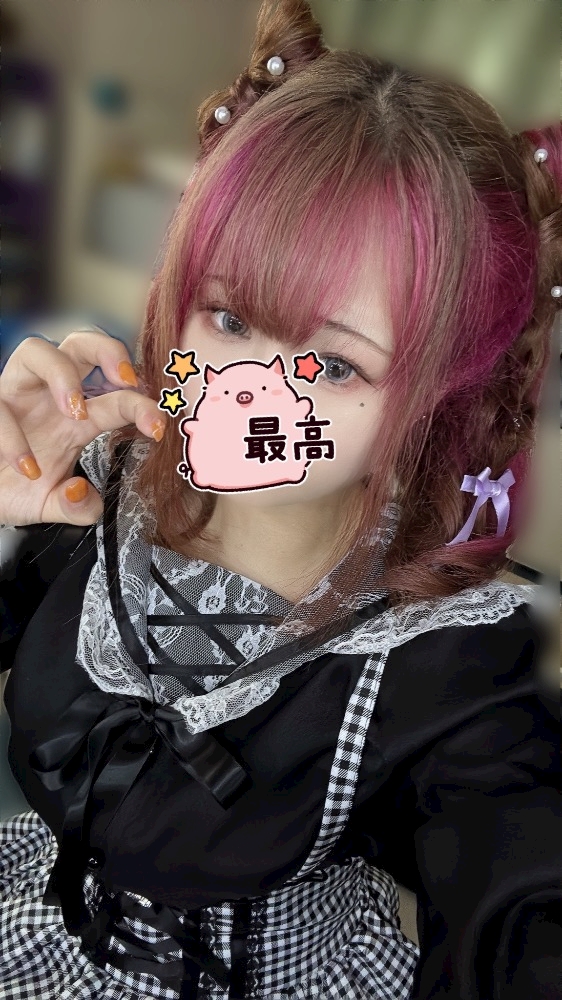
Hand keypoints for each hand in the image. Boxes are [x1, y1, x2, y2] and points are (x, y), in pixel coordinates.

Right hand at [0, 331, 165, 525]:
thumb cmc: (15, 489)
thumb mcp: (51, 505)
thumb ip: (75, 507)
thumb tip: (84, 497)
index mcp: (77, 416)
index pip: (117, 396)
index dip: (142, 404)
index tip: (158, 427)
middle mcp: (48, 397)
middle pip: (80, 344)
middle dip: (108, 350)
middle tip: (126, 380)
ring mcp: (16, 396)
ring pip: (36, 349)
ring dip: (63, 373)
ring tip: (75, 410)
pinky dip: (14, 436)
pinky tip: (28, 468)